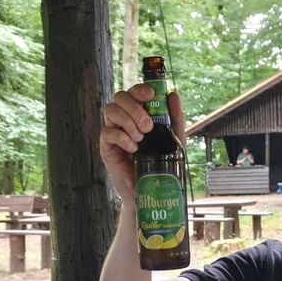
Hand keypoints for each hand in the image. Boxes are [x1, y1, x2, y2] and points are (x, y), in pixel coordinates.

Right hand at [100, 83, 185, 199]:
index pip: (133, 92)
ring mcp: (114, 132)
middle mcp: (124, 120)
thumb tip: (173, 95)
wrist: (150, 191)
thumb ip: (175, 119)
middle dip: (134, 107)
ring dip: (128, 121)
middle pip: (119, 96)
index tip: (151, 96)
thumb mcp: (174, 140)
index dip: (140, 89)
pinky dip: (121, 137)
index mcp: (138, 114)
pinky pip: (107, 132)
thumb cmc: (161, 164)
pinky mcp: (106, 147)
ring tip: (141, 138)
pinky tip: (133, 148)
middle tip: (148, 126)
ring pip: (110, 110)